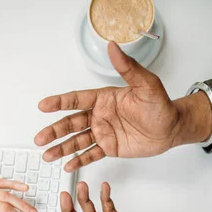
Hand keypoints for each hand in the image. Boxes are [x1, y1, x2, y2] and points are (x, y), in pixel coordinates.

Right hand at [35, 42, 210, 171]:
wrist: (171, 129)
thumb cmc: (160, 106)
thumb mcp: (146, 85)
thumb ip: (128, 68)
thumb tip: (114, 47)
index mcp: (104, 99)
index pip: (77, 100)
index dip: (59, 102)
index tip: (43, 105)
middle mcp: (100, 116)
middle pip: (71, 123)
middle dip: (55, 131)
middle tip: (40, 138)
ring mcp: (103, 133)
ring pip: (77, 140)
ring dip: (61, 148)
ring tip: (46, 155)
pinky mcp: (109, 148)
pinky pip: (91, 155)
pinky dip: (79, 160)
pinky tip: (67, 164)